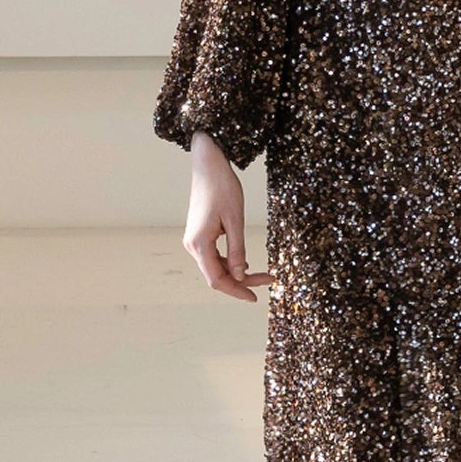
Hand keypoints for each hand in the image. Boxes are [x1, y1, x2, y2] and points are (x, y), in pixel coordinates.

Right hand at [182, 138, 275, 300]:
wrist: (208, 164)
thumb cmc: (222, 187)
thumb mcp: (235, 220)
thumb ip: (237, 251)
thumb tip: (240, 276)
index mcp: (199, 244)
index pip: (216, 280)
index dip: (236, 291)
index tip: (255, 297)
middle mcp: (192, 245)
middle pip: (216, 275)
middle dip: (241, 282)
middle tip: (268, 281)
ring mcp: (194, 240)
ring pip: (216, 267)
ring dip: (237, 272)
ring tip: (262, 273)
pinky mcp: (199, 234)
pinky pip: (214, 256)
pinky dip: (230, 262)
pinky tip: (245, 263)